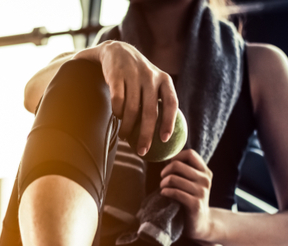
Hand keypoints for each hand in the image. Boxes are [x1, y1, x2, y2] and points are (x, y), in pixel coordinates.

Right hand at [74, 41, 177, 155]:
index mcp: (164, 79)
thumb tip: (166, 135)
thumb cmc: (138, 75)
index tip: (165, 140)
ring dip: (128, 128)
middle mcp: (151, 76)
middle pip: (150, 112)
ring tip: (125, 137)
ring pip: (131, 110)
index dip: (169, 123)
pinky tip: (117, 118)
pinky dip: (117, 113)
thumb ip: (160, 101)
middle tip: (143, 152)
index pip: (171, 103)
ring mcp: (133, 75)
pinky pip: (117, 102)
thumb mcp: (154, 81)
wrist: (117, 51)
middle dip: (146, 135)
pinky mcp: (117, 76)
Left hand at [159, 149, 214, 240]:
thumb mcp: (192, 183)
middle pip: (178, 165)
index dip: (175, 157)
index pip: (190, 154)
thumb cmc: (191, 200)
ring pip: (173, 179)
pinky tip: (164, 194)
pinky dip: (166, 192)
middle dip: (165, 172)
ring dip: (163, 183)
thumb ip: (185, 170)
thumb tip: (168, 157)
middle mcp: (205, 180)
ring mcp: (202, 192)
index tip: (169, 167)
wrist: (201, 224)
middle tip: (163, 179)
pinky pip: (175, 192)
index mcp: (205, 172)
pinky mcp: (195, 204)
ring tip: (163, 188)